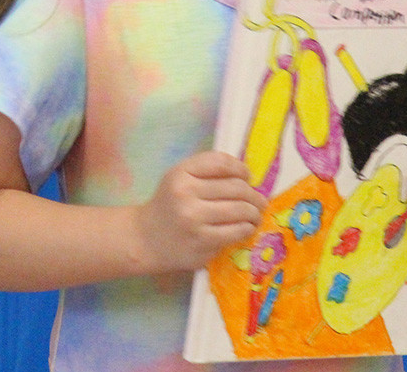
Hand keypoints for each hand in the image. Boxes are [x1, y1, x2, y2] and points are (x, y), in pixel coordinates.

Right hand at [134, 151, 267, 273]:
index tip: (247, 176)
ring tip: (256, 214)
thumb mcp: (180, 177)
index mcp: (181, 173)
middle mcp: (186, 194)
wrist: (146, 238)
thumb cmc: (169, 203)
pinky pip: (236, 232)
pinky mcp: (202, 244)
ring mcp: (194, 221)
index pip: (221, 163)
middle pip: (236, 187)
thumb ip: (208, 170)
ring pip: (240, 210)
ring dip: (255, 212)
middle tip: (260, 200)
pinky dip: (247, 228)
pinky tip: (247, 227)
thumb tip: (246, 175)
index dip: (241, 168)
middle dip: (253, 194)